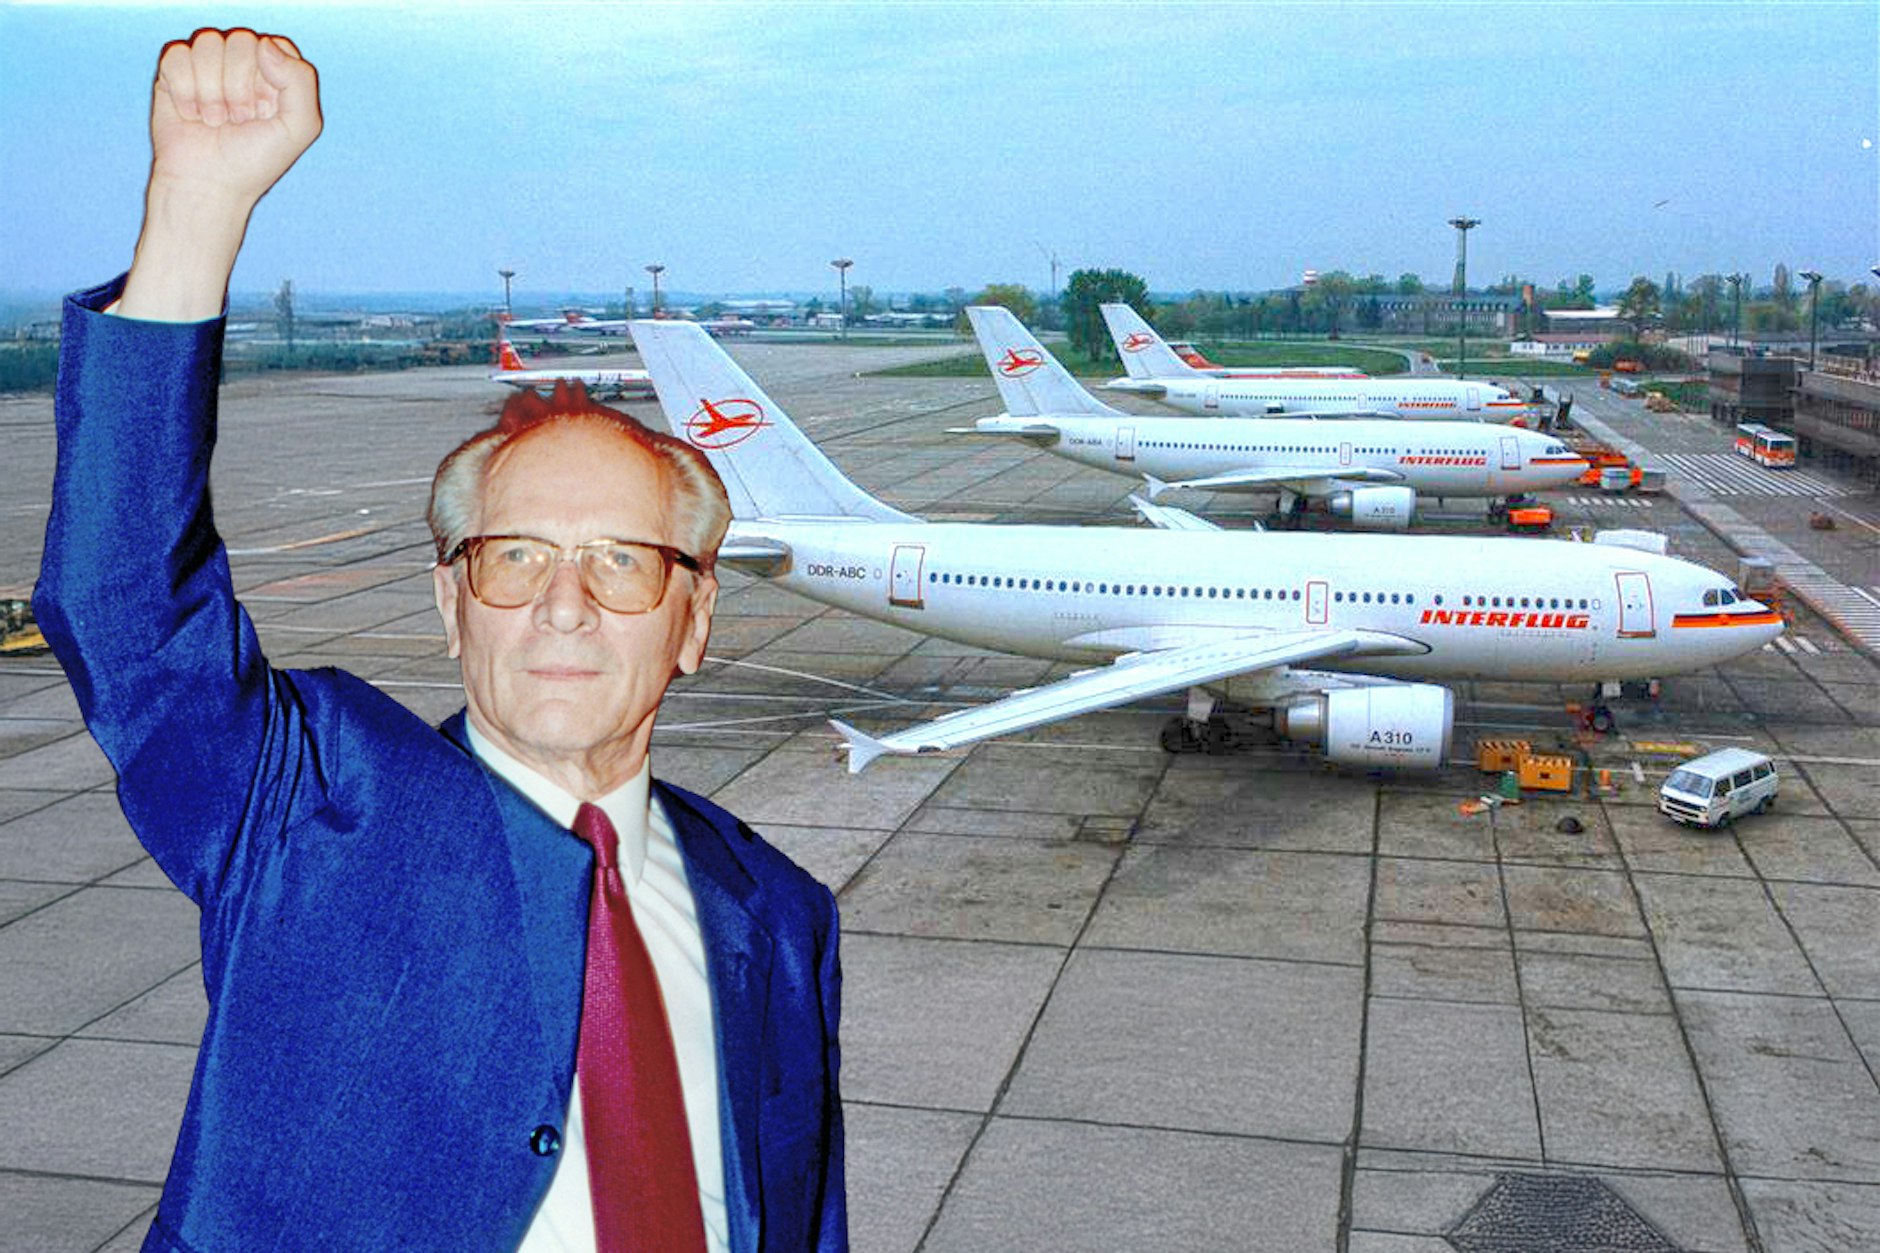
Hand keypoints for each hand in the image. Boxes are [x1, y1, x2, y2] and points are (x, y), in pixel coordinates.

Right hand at [114, 30, 320, 320]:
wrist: (208, 185)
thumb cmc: (255, 160)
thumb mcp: (299, 128)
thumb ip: (301, 81)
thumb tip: (264, 45)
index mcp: (275, 73)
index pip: (275, 45)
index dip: (269, 77)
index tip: (265, 111)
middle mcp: (241, 64)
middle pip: (241, 41)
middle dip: (240, 87)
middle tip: (239, 119)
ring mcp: (207, 66)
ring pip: (209, 43)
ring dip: (212, 91)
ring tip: (216, 120)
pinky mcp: (174, 72)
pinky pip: (178, 55)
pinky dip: (185, 90)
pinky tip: (191, 115)